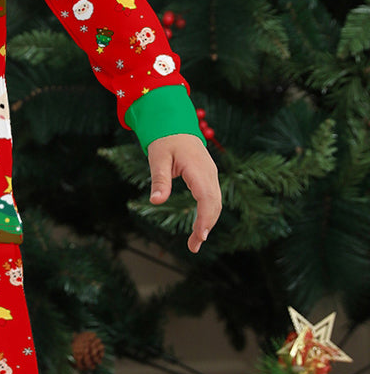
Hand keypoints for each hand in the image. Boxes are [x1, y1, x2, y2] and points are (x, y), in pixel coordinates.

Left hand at [146, 133, 221, 253]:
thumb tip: (156, 201)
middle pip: (214, 204)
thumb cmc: (166, 141)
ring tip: (195, 243)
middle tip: (193, 247)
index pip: (206, 197)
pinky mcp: (209, 179)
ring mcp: (212, 175)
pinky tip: (199, 228)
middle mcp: (209, 173)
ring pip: (216, 203)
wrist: (177, 126)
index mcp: (197, 168)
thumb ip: (159, 180)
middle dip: (206, 226)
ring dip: (208, 223)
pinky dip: (208, 215)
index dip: (205, 217)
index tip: (200, 235)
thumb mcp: (158, 158)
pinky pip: (212, 199)